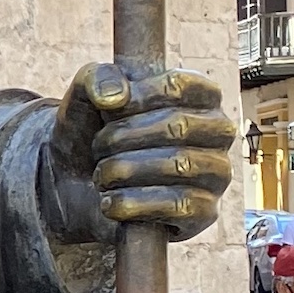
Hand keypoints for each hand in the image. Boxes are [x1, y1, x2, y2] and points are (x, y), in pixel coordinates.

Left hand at [45, 63, 236, 243]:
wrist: (75, 187)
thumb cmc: (92, 132)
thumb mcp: (85, 97)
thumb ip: (96, 79)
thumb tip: (116, 96)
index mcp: (199, 94)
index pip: (178, 86)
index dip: (135, 98)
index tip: (107, 110)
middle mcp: (218, 131)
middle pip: (177, 126)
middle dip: (122, 138)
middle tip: (97, 147)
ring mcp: (217, 173)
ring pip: (179, 165)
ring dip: (124, 171)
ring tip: (101, 174)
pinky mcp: (205, 213)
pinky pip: (179, 205)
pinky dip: (133, 204)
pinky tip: (110, 202)